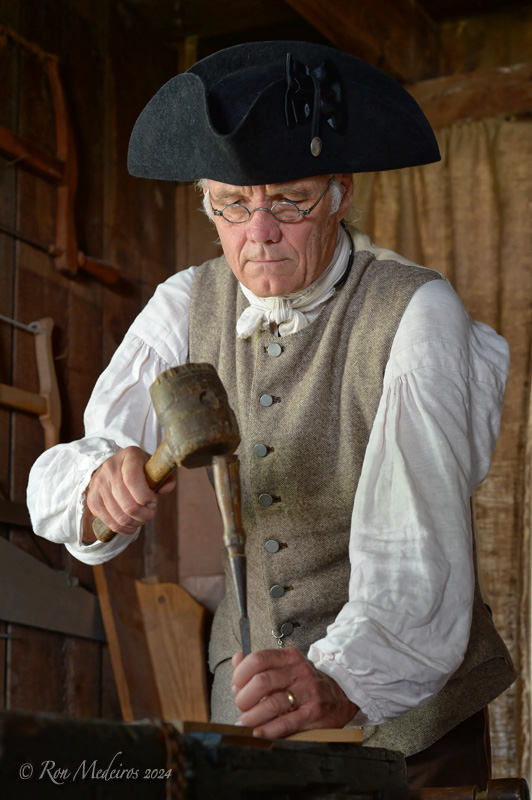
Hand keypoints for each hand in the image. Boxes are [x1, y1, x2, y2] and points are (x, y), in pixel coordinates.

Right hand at [82, 446, 175, 541]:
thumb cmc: (140, 470)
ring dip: (135, 523)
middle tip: (150, 513)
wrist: (115, 468)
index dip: (146, 497)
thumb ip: (163, 478)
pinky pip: (110, 522)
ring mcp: (99, 484)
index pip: (133, 480)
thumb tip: (167, 487)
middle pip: (128, 504)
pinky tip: (131, 526)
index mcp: (129, 456)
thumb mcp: (153, 468)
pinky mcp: (93, 500)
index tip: (153, 503)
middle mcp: (111, 468)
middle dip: (145, 515)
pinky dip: (124, 529)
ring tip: (142, 519)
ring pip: (120, 516)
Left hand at [231, 646, 358, 738]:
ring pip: (272, 703)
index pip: (258, 659)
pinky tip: (258, 732)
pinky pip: (286, 723)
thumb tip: (236, 659)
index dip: (240, 674)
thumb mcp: (286, 665)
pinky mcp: (313, 713)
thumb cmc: (306, 682)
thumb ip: (260, 663)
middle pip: (262, 681)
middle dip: (244, 697)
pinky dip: (268, 730)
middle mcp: (298, 671)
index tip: (236, 686)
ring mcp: (307, 692)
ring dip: (252, 716)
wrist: (342, 694)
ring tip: (244, 722)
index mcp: (289, 657)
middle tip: (240, 706)